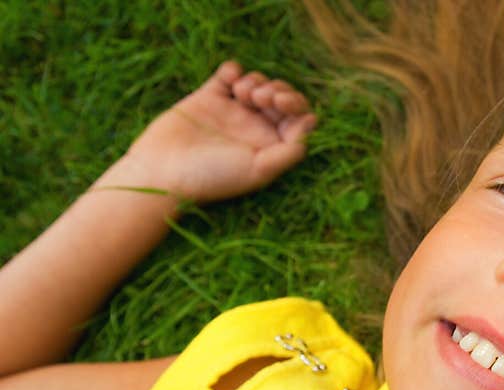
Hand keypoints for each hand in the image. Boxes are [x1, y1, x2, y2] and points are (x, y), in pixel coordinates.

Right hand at [123, 61, 316, 202]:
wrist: (163, 172)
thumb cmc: (213, 177)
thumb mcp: (261, 170)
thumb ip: (291, 149)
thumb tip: (313, 120)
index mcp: (271, 147)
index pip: (298, 118)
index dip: (295, 103)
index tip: (279, 103)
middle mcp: (255, 130)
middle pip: (282, 97)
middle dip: (278, 89)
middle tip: (262, 97)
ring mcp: (232, 113)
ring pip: (258, 83)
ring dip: (256, 81)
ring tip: (243, 94)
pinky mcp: (208, 98)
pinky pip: (229, 75)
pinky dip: (234, 71)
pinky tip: (229, 81)